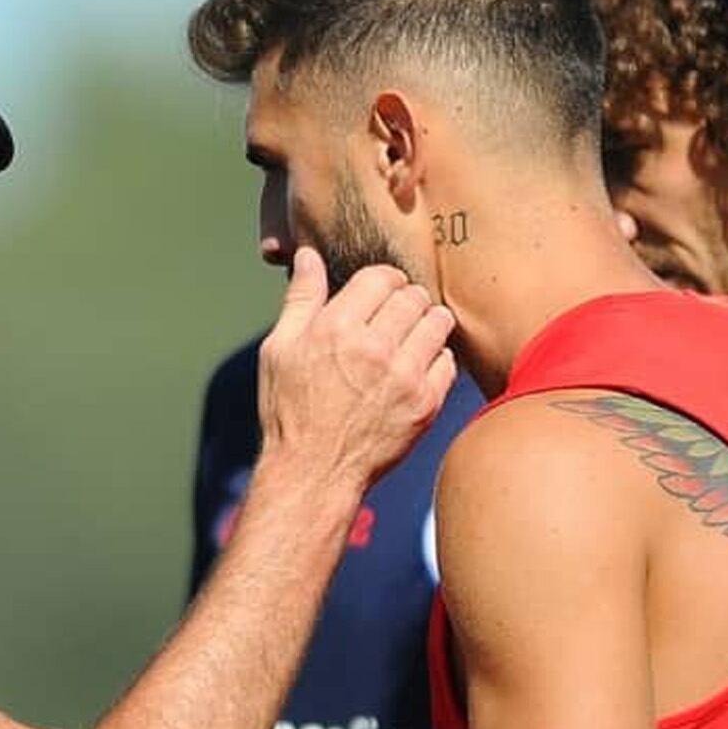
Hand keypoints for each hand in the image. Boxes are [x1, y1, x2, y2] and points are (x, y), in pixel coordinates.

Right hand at [258, 248, 456, 487]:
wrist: (313, 473)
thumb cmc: (290, 411)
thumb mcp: (279, 350)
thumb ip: (300, 299)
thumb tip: (308, 255)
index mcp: (336, 327)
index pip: (381, 277)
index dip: (383, 280)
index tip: (381, 293)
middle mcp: (373, 347)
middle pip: (413, 296)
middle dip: (406, 299)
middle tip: (398, 315)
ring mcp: (404, 376)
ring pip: (438, 323)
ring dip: (427, 323)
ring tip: (412, 337)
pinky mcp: (425, 404)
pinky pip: (448, 362)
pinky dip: (437, 360)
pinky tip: (417, 369)